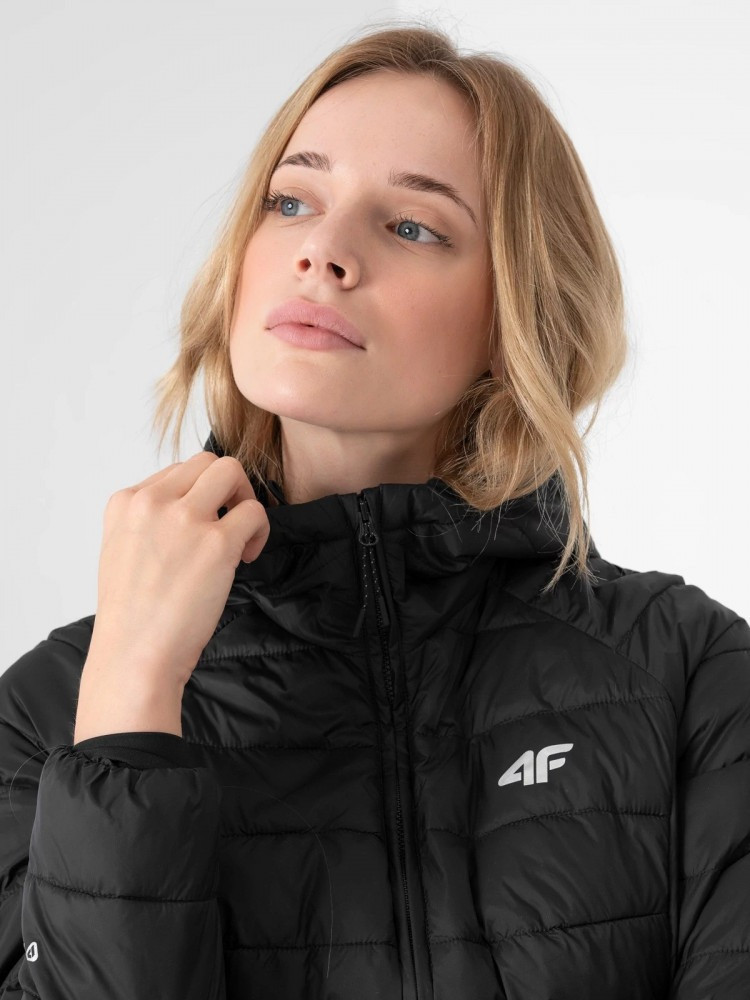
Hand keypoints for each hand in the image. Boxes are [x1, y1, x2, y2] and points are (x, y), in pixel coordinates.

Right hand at [87, 451, 270, 689]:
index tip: (201, 526)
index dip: (198, 496)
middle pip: (206, 462)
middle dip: (227, 487)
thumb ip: (149, 521)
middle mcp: (153, 503)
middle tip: (230, 522)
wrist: (134, 656)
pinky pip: (255, 512)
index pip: (176, 472)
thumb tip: (191, 509)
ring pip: (231, 471)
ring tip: (240, 535)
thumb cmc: (132, 616)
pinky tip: (246, 557)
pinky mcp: (216, 543)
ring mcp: (185, 519)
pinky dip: (260, 531)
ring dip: (245, 498)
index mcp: (126, 503)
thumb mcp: (121, 550)